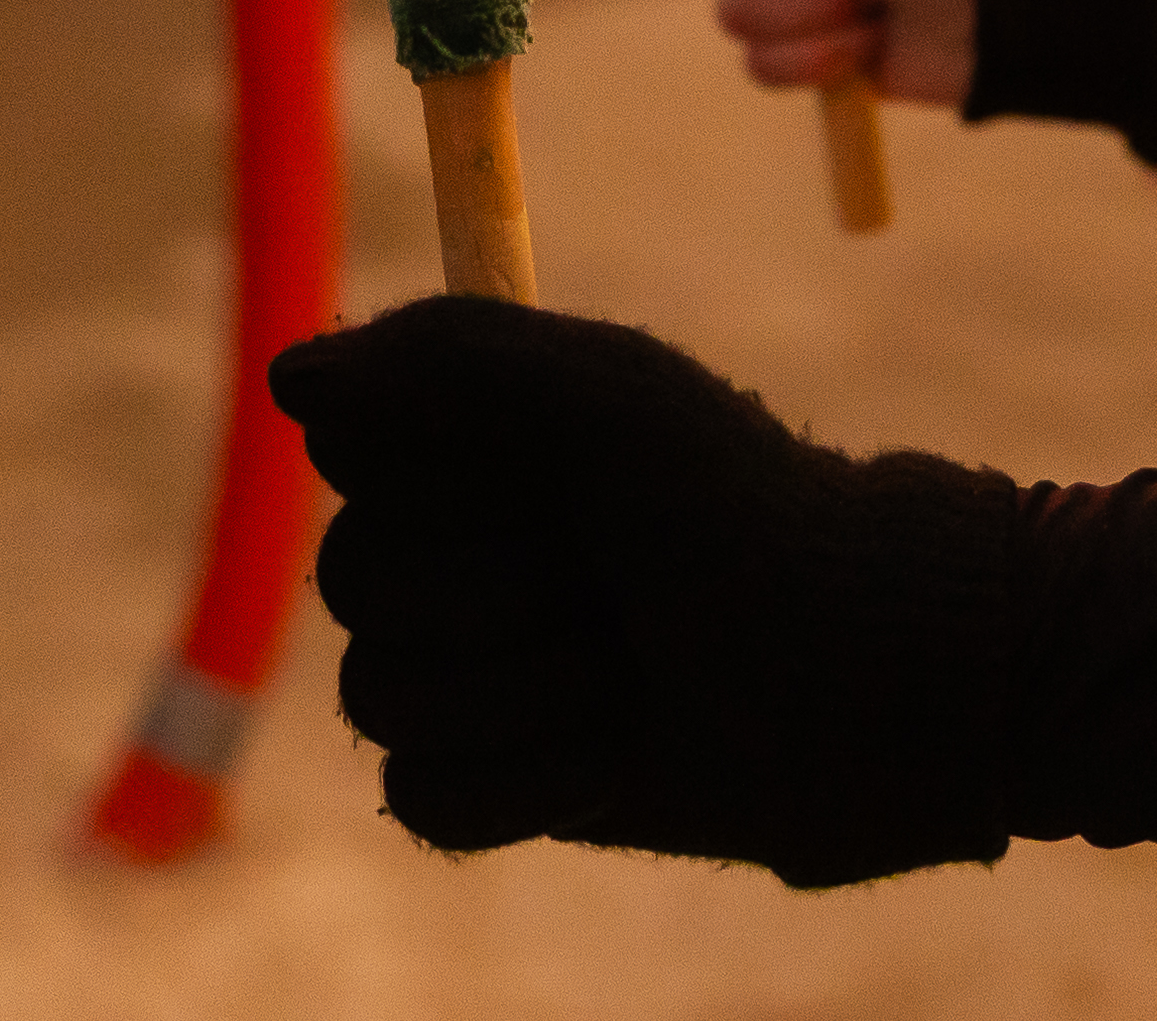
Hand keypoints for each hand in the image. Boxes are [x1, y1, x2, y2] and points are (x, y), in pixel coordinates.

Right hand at [273, 297, 1031, 885]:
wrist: (870, 681)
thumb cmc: (754, 517)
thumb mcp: (614, 401)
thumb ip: (445, 360)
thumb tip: (286, 379)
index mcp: (484, 444)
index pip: (351, 453)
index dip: (434, 477)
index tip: (539, 479)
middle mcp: (471, 549)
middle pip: (350, 581)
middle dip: (488, 594)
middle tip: (605, 592)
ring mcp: (485, 671)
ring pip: (379, 695)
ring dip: (516, 691)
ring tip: (622, 674)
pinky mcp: (508, 784)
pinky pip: (420, 796)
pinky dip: (519, 782)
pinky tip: (606, 756)